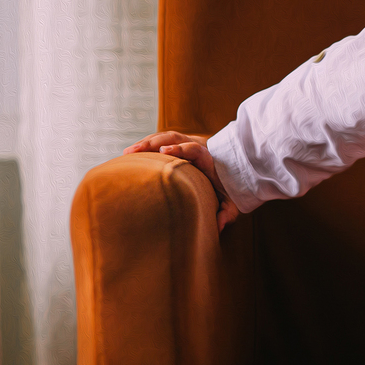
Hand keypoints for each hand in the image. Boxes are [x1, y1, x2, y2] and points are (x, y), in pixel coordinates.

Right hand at [124, 131, 240, 232]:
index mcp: (209, 158)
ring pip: (165, 138)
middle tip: (132, 152)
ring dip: (145, 144)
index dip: (181, 149)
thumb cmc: (230, 187)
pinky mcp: (180, 145)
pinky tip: (130, 155)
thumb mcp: (233, 201)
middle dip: (153, 143)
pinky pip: (162, 141)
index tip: (165, 152)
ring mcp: (188, 142)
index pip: (194, 149)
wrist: (238, 167)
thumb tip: (219, 226)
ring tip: (126, 154)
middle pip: (174, 138)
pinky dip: (146, 145)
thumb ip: (227, 212)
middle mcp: (198, 146)